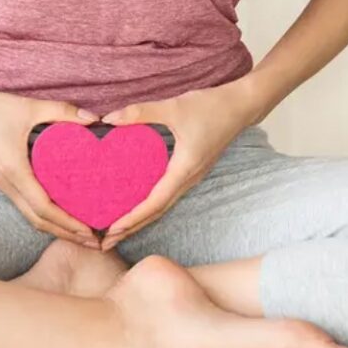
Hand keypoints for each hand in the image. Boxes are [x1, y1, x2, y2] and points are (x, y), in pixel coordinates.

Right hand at [0, 83, 102, 246]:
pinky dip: (43, 215)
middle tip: (92, 241)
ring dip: (54, 227)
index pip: (44, 207)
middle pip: (38, 220)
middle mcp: (7, 183)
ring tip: (79, 232)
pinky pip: (23, 205)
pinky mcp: (0, 181)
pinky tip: (58, 212)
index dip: (68, 222)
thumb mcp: (29, 107)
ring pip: (30, 216)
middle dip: (66, 233)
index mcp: (14, 170)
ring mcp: (1, 184)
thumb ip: (62, 111)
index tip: (89, 230)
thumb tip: (93, 119)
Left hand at [98, 78, 262, 250]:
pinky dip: (150, 205)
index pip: (154, 203)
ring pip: (162, 205)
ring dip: (140, 219)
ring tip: (116, 229)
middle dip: (131, 228)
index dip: (132, 218)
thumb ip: (140, 113)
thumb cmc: (211, 106)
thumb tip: (107, 119)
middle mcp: (188, 179)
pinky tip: (136, 204)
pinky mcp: (191, 170)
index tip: (111, 230)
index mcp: (184, 170)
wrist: (243, 105)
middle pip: (156, 212)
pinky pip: (167, 194)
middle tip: (105, 242)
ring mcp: (191, 177)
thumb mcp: (174, 107)